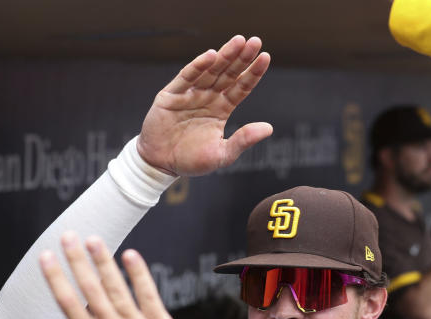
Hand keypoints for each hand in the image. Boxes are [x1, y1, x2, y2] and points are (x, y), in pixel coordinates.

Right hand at [16, 232, 193, 318]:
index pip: (68, 303)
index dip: (55, 277)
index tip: (45, 256)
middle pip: (90, 287)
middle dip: (77, 259)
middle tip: (67, 235)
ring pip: (117, 286)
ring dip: (104, 261)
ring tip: (94, 239)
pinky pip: (148, 294)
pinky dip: (139, 274)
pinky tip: (130, 254)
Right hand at [137, 35, 272, 175]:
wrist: (161, 165)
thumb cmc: (191, 161)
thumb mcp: (222, 155)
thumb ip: (243, 140)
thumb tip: (269, 128)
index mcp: (222, 109)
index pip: (241, 87)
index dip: (253, 73)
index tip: (266, 57)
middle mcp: (208, 97)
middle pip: (228, 74)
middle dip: (241, 58)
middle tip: (255, 41)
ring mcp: (190, 94)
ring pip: (210, 71)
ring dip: (224, 55)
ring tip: (238, 41)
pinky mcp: (172, 95)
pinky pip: (187, 77)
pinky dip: (198, 66)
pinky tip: (211, 55)